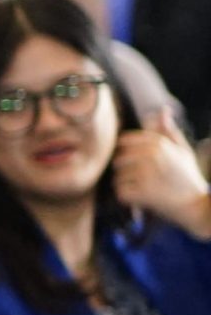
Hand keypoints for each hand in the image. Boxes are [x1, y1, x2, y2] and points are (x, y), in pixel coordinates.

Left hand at [116, 110, 210, 235]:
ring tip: (147, 188)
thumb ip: (168, 131)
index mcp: (158, 143)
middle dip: (126, 170)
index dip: (127, 153)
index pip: (123, 141)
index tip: (137, 163)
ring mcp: (146, 174)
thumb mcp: (182, 151)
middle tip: (145, 179)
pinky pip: (120, 192)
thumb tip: (162, 110)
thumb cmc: (188, 177)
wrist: (196, 205)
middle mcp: (151, 156)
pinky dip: (128, 197)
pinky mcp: (143, 192)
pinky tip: (143, 198)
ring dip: (127, 185)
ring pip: (118, 177)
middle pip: (118, 160)